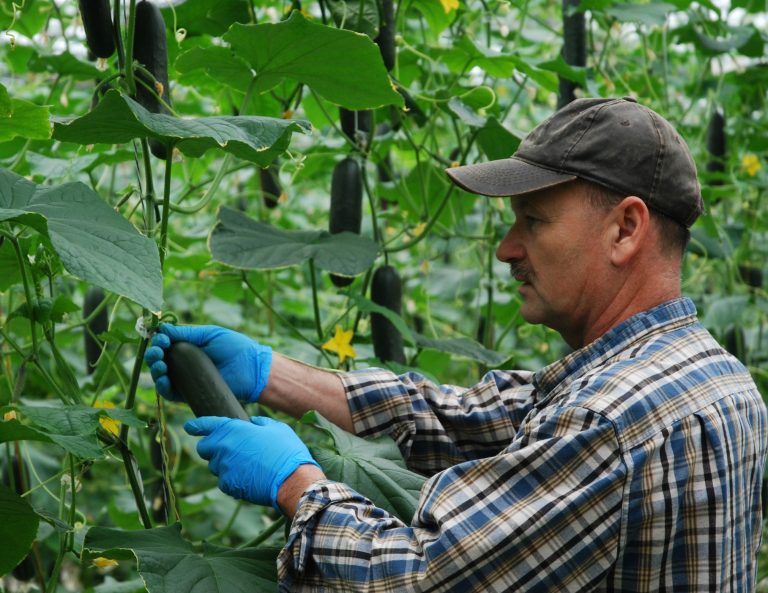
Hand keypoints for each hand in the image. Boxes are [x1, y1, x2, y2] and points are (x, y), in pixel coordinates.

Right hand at [144, 324, 271, 402]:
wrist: (252, 369)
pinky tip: (164, 378)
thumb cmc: (235, 347)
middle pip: (159, 360)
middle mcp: (184, 364)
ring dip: (155, 370)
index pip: (165, 344)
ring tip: (161, 364)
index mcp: (188, 347)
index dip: (159, 341)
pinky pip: (170, 393)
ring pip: (161, 377)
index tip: (162, 339)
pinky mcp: (190, 395)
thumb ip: (187, 333)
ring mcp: (186, 380)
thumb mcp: (209, 334)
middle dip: (153, 355)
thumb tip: (162, 329)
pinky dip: (163, 387)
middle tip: (157, 352)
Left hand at [184, 416, 321, 509]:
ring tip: (247, 465)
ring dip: (224, 464)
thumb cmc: (286, 451)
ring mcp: (223, 468)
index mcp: (233, 429)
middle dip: (212, 448)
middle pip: (204, 448)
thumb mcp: (277, 428)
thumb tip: (253, 423)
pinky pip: (224, 480)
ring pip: (215, 465)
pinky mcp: (227, 486)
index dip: (196, 425)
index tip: (189, 426)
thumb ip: (260, 423)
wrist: (291, 480)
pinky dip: (232, 478)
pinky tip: (249, 477)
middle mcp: (223, 448)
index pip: (207, 425)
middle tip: (228, 449)